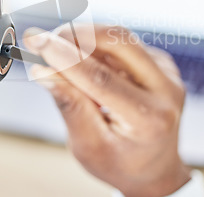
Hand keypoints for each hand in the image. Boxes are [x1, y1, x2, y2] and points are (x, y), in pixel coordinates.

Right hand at [24, 25, 190, 196]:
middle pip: (119, 43)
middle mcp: (166, 90)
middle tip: (44, 40)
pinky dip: (98, 47)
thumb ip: (69, 105)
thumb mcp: (88, 146)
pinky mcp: (163, 63)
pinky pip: (125, 44)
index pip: (100, 78)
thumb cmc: (118, 162)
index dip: (64, 57)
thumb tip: (42, 70)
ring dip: (85, 39)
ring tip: (58, 53)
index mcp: (148, 119)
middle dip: (77, 35)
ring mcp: (168, 73)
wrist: (154, 169)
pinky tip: (85, 64)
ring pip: (121, 38)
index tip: (35, 42)